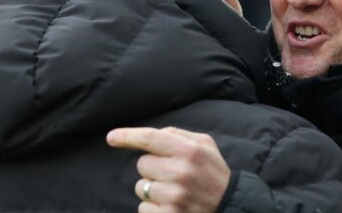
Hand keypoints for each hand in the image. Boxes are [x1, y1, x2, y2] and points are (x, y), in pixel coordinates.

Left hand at [107, 127, 230, 212]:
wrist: (230, 206)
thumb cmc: (214, 173)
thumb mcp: (206, 146)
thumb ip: (179, 135)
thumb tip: (152, 136)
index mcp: (189, 151)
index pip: (150, 139)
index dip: (128, 136)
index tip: (111, 137)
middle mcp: (180, 172)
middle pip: (142, 164)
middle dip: (153, 168)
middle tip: (173, 175)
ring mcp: (173, 196)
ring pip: (141, 187)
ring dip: (153, 189)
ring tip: (175, 192)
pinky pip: (142, 208)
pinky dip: (153, 208)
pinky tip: (172, 205)